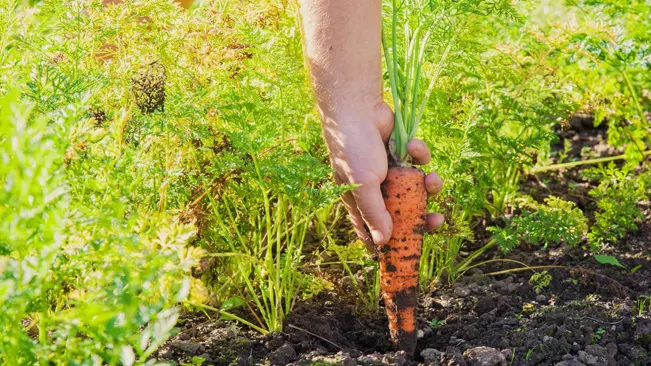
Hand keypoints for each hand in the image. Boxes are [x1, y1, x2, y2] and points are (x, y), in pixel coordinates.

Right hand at [322, 101, 444, 251]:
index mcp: (360, 200)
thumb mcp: (363, 185)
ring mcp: (390, 171)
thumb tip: (383, 243)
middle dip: (421, 218)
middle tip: (436, 221)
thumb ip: (375, 213)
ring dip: (429, 186)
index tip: (403, 255)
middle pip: (402, 213)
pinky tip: (412, 146)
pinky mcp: (402, 153)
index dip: (387, 244)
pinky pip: (419, 162)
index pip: (372, 230)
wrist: (358, 107)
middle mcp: (375, 188)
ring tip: (433, 180)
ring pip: (417, 188)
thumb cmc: (354, 148)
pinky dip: (420, 155)